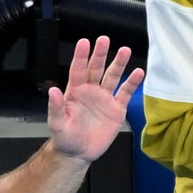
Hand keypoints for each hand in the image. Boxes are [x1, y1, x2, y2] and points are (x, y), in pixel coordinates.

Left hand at [47, 36, 144, 161]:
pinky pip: (126, 93)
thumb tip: (53, 91)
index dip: (81, 56)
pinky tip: (139, 72)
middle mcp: (90, 90)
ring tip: (125, 50)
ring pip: (112, 77)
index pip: (78, 70)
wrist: (79, 153)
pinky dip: (132, 83)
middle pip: (96, 68)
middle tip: (104, 39)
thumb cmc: (65, 137)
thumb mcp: (57, 124)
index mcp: (75, 91)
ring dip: (119, 64)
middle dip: (100, 54)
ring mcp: (105, 98)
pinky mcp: (117, 109)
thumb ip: (56, 107)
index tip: (84, 42)